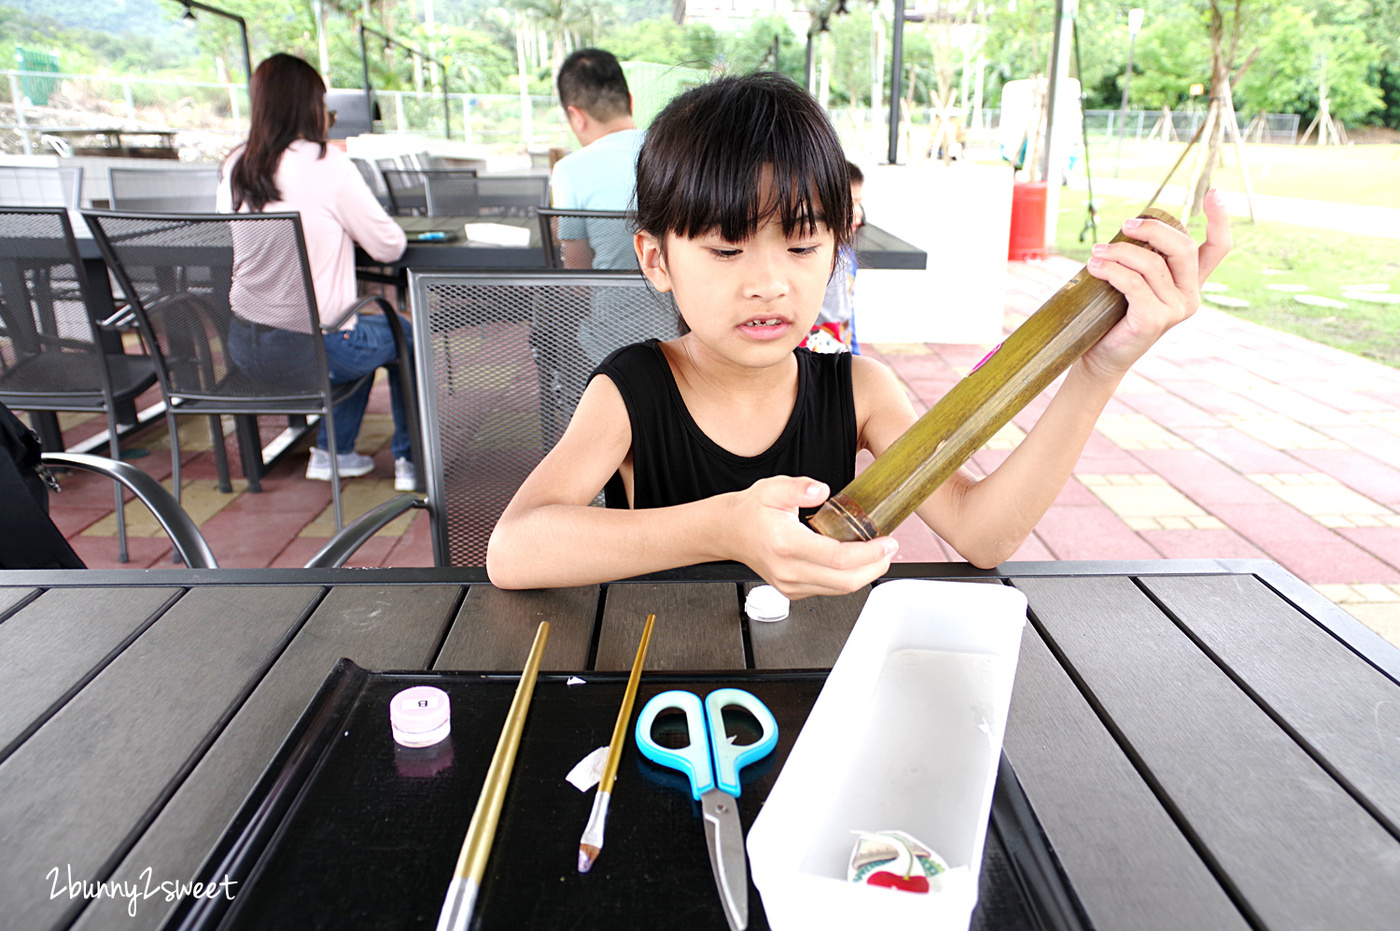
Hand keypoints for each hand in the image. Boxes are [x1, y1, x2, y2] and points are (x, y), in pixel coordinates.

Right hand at [722, 476, 897, 598]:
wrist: (729, 532)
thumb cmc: (752, 511)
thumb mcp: (773, 488)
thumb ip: (798, 487)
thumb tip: (821, 490)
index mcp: (786, 544)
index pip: (837, 558)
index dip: (869, 553)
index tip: (888, 542)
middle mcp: (789, 570)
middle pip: (845, 581)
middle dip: (875, 567)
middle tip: (890, 550)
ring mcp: (790, 584)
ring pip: (839, 589)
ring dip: (865, 575)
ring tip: (879, 555)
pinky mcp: (793, 590)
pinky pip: (829, 589)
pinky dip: (848, 578)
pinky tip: (856, 562)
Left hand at [1080, 189, 1232, 380]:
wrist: (1100, 356)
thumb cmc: (1114, 314)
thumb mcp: (1133, 281)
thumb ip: (1141, 260)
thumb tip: (1127, 228)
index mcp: (1190, 282)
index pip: (1217, 249)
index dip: (1220, 220)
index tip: (1214, 193)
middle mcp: (1190, 295)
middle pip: (1182, 248)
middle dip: (1153, 229)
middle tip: (1124, 225)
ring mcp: (1175, 309)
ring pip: (1151, 265)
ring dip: (1119, 252)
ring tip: (1095, 253)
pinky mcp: (1154, 320)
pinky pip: (1134, 284)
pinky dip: (1112, 271)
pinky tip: (1094, 267)